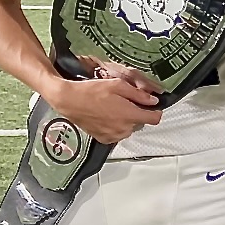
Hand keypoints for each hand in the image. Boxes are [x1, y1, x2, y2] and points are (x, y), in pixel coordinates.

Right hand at [41, 66, 161, 143]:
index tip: (153, 106)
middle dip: (137, 113)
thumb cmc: (92, 91)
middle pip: (140, 123)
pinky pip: (117, 134)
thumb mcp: (118, 86)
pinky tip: (106, 116)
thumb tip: (154, 101)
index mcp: (129, 115)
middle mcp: (123, 129)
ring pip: (129, 129)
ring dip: (126, 120)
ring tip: (113, 108)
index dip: (156, 111)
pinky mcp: (103, 139)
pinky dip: (116, 127)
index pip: (155, 119)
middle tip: (126, 102)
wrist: (69, 100)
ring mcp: (113, 136)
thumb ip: (139, 95)